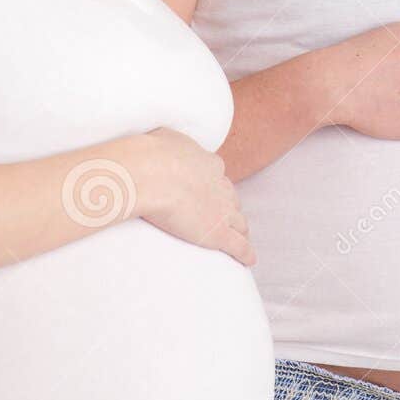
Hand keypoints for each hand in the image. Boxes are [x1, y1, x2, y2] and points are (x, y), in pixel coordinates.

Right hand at [136, 127, 255, 265]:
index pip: (218, 177)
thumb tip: (165, 145)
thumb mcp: (163, 139)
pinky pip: (239, 246)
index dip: (216, 186)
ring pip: (239, 222)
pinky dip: (246, 253)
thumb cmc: (150, 155)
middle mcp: (221, 187)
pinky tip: (249, 260)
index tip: (210, 191)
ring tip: (240, 238)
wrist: (150, 174)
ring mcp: (222, 211)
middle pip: (232, 200)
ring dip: (240, 230)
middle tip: (225, 215)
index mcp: (209, 164)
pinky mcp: (218, 233)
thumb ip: (171, 144)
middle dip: (230, 207)